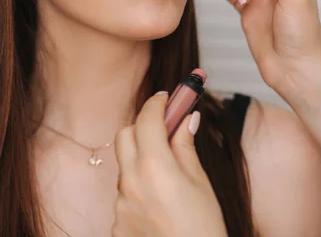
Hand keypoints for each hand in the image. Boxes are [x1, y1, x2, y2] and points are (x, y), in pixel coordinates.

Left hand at [112, 92, 226, 236]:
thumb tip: (186, 119)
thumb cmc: (203, 229)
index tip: (166, 98)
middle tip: (164, 128)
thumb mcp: (200, 182)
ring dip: (141, 159)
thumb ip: (185, 146)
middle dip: (142, 126)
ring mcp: (121, 204)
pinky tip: (159, 203)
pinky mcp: (117, 222)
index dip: (158, 103)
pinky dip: (139, 188)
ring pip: (125, 166)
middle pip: (125, 135)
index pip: (147, 119)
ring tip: (168, 176)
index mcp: (155, 168)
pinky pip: (125, 193)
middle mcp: (131, 183)